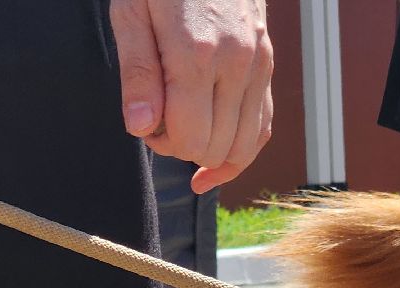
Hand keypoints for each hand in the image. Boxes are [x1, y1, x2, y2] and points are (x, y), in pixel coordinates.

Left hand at [111, 0, 273, 193]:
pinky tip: (217, 159)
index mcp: (197, 54)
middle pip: (213, 147)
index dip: (161, 142)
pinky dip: (241, 149)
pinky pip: (263, 127)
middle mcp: (236, 64)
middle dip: (183, 147)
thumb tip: (142, 128)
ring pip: (243, 146)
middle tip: (160, 121)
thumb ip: (137, 71)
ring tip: (186, 132)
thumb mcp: (131, 11)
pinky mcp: (268, 65)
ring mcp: (258, 65)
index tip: (146, 122)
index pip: (187, 138)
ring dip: (211, 152)